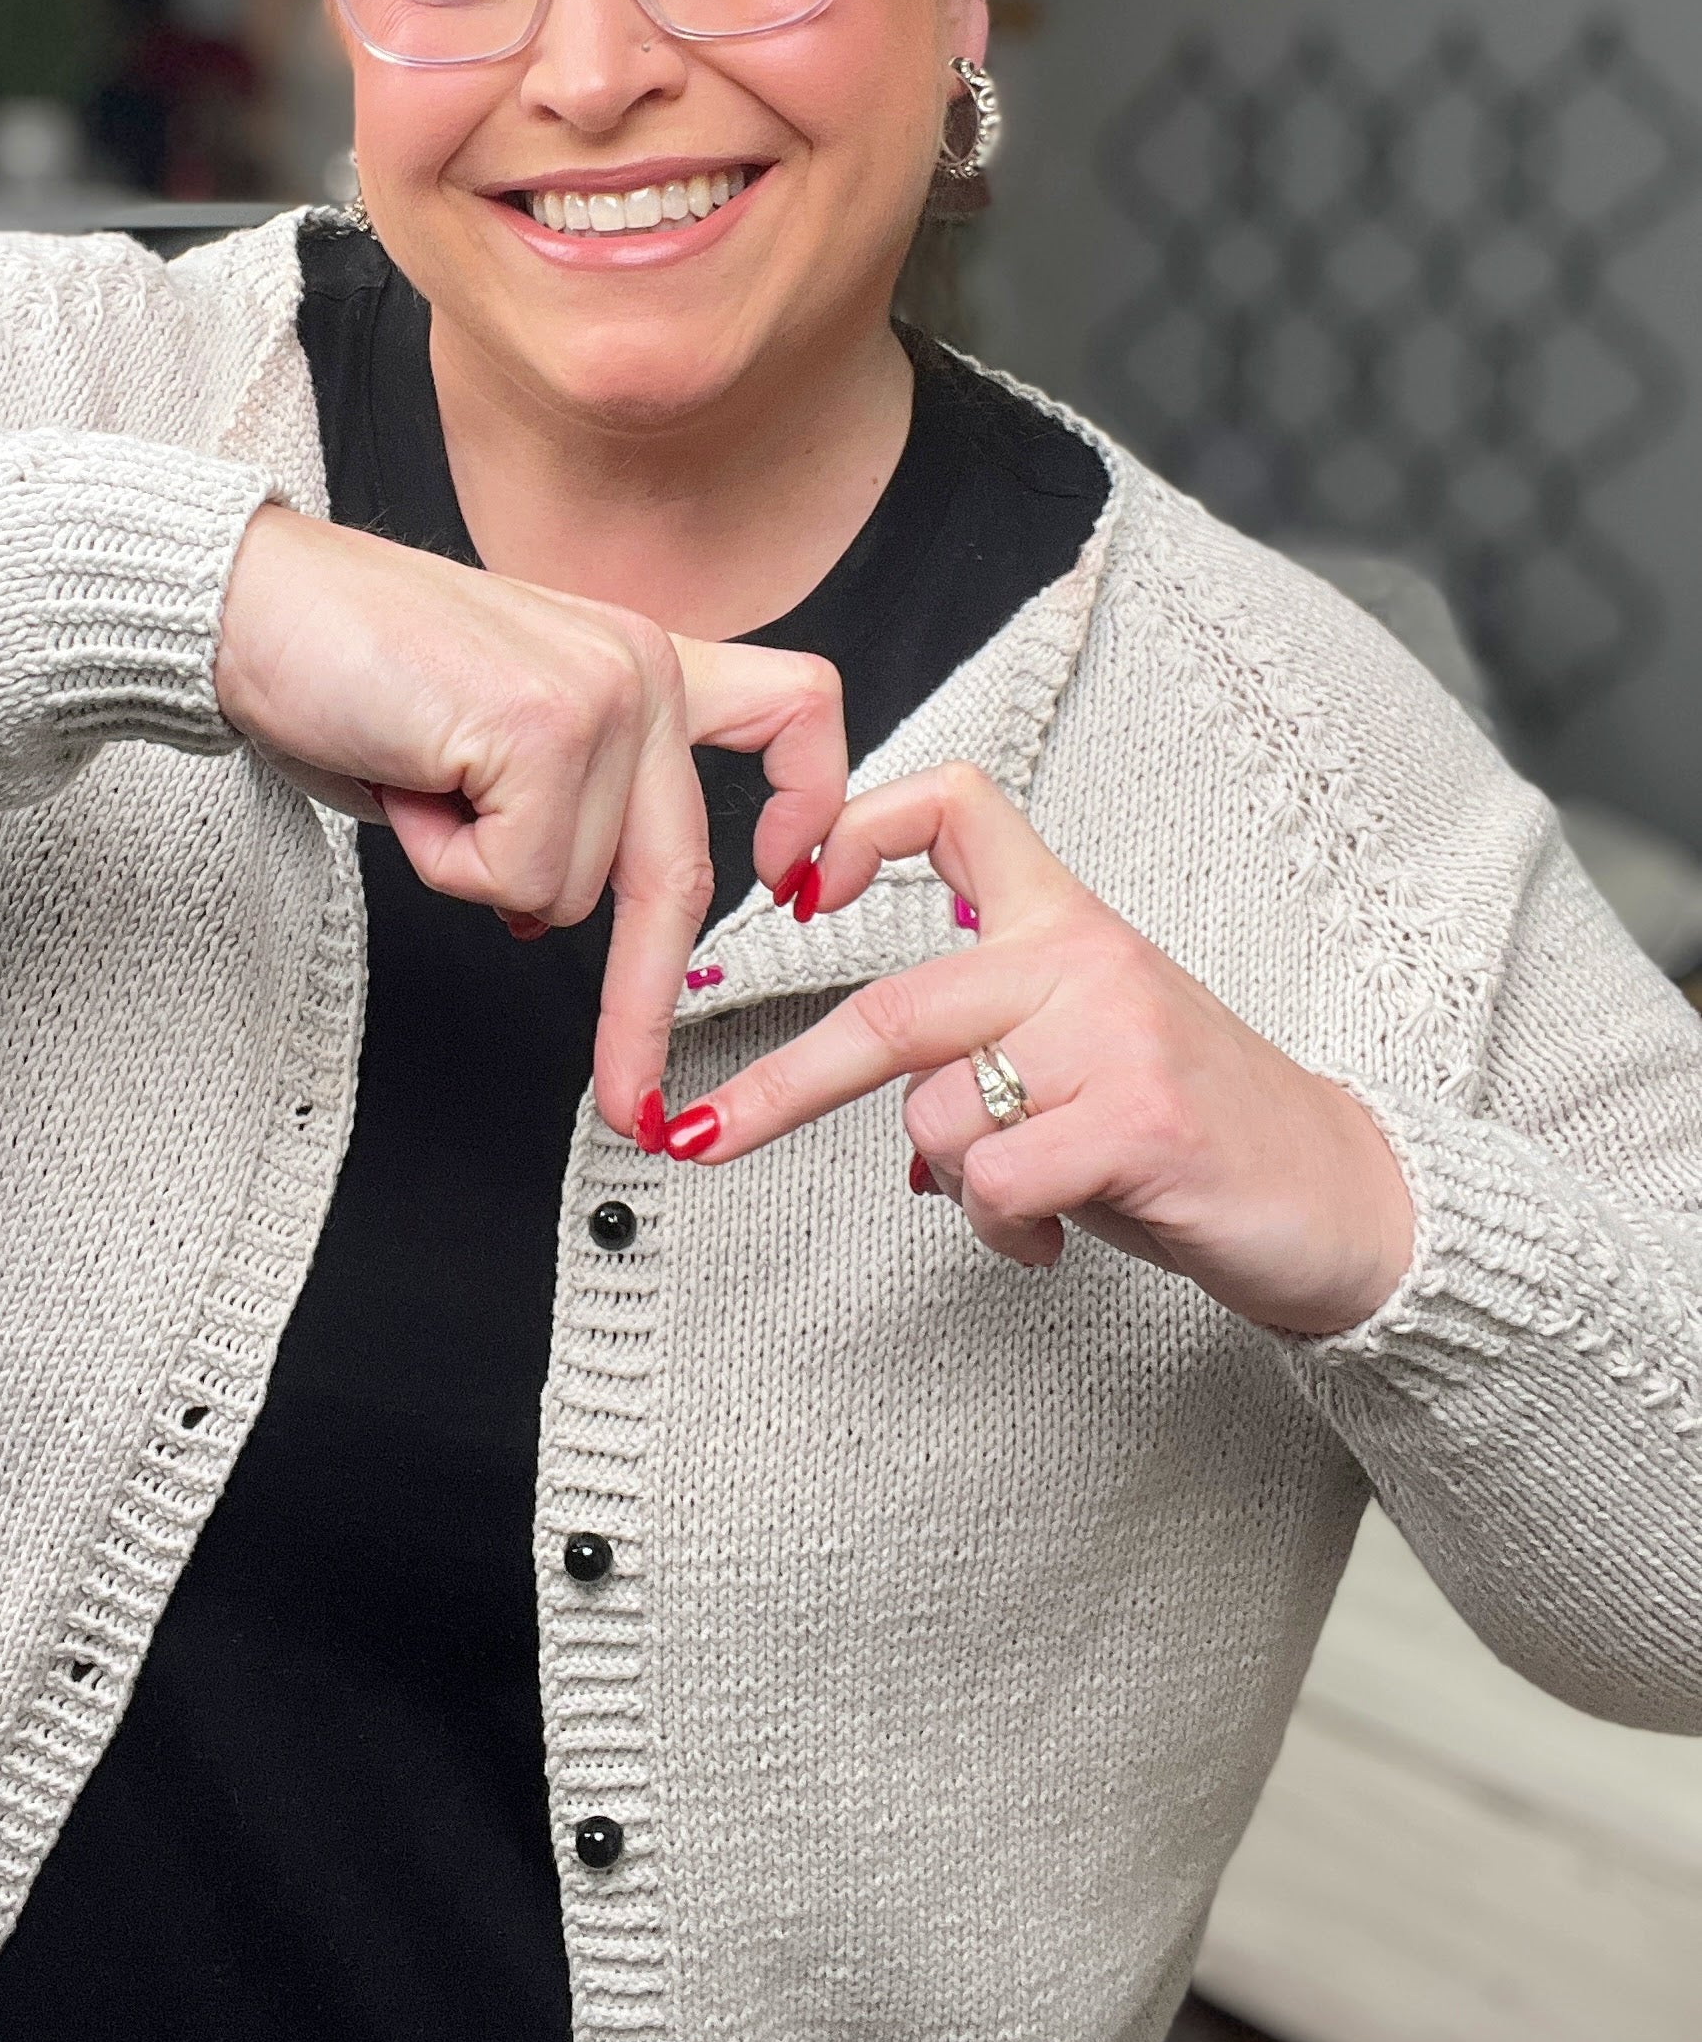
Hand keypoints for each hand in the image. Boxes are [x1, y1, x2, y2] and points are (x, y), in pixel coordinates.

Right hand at [213, 506, 847, 1134]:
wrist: (249, 601)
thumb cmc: (341, 660)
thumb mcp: (482, 732)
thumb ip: (551, 804)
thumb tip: (548, 908)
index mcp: (637, 659)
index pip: (792, 710)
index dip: (812, 804)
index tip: (797, 882)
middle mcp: (640, 667)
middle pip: (679, 871)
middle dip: (644, 1003)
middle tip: (630, 1099)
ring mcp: (604, 694)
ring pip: (575, 893)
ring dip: (475, 867)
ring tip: (421, 778)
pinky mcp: (548, 729)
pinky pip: (516, 880)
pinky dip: (444, 857)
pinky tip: (412, 776)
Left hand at [666, 761, 1416, 1336]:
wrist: (1343, 1196)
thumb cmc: (1194, 1125)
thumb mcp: (1082, 1046)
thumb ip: (980, 1038)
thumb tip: (864, 1091)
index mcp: (1067, 921)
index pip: (957, 807)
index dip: (858, 826)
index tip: (793, 888)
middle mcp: (1083, 960)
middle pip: (892, 1006)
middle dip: (779, 1087)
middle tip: (699, 1137)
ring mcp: (1114, 1036)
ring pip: (936, 1113)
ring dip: (954, 1185)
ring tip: (1027, 1204)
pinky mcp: (1140, 1119)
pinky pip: (995, 1182)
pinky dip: (1001, 1229)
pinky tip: (1054, 1234)